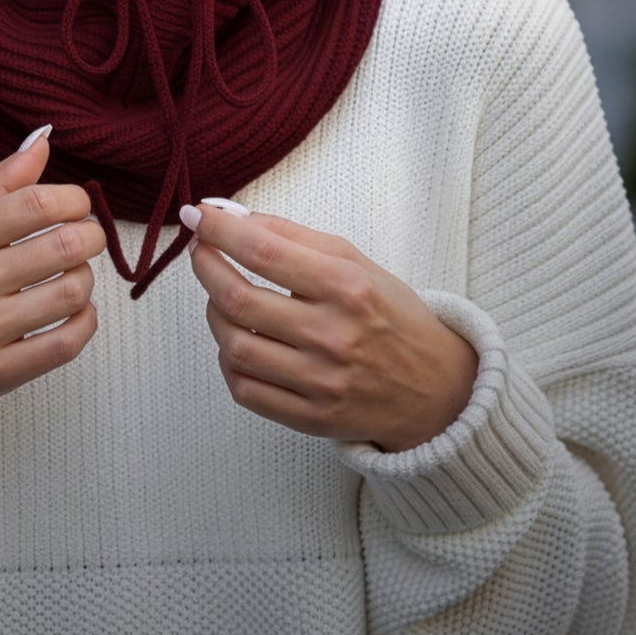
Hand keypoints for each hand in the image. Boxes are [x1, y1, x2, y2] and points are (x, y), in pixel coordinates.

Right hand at [0, 129, 104, 434]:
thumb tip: (43, 138)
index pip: (36, 204)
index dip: (74, 199)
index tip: (77, 205)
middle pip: (64, 245)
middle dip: (91, 236)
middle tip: (86, 237)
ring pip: (72, 293)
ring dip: (86, 278)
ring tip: (74, 274)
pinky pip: (66, 343)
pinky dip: (85, 322)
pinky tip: (75, 312)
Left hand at [181, 200, 477, 452]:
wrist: (437, 390)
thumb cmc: (392, 317)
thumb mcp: (357, 262)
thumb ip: (294, 237)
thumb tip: (234, 217)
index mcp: (347, 287)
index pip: (264, 252)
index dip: (219, 231)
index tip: (198, 215)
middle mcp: (333, 335)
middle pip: (238, 298)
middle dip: (205, 267)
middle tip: (201, 252)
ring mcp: (321, 382)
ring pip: (234, 346)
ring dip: (213, 314)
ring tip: (220, 298)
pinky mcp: (312, 418)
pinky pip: (245, 389)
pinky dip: (228, 361)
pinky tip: (236, 342)